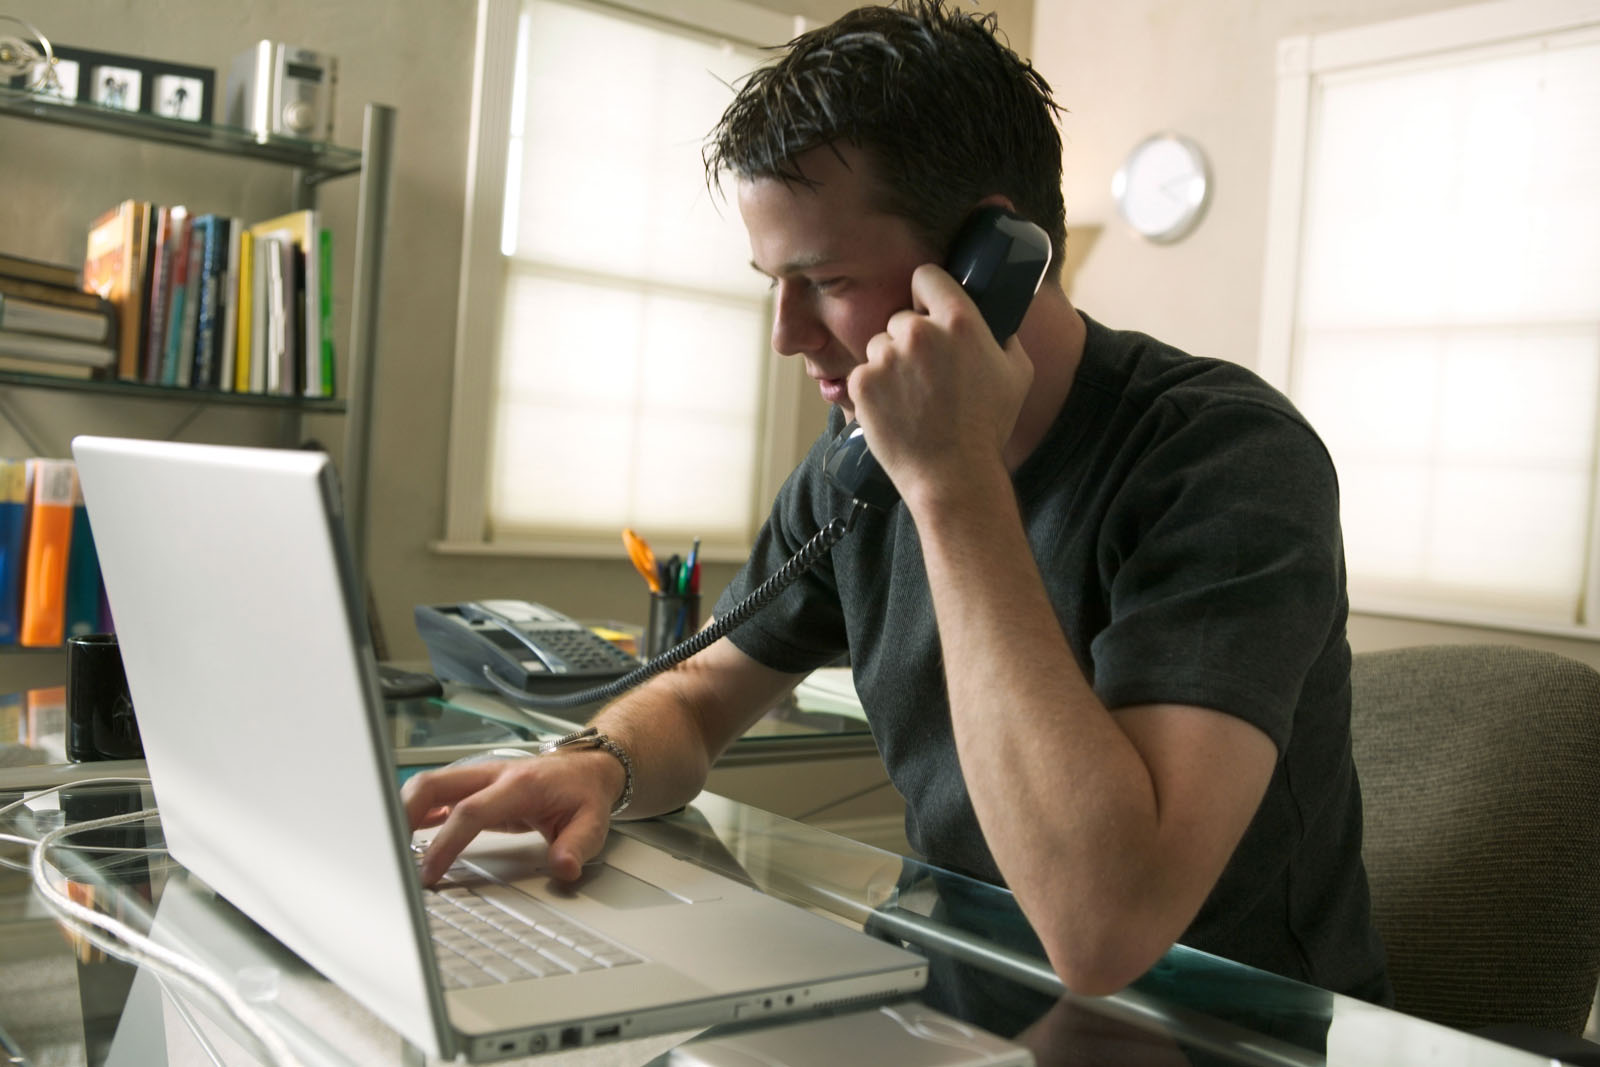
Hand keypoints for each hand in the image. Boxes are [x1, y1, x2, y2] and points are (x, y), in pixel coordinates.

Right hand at [400, 750, 619, 884]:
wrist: (587, 768)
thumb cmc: (584, 794)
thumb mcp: (593, 823)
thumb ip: (577, 846)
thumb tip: (562, 867)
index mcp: (519, 784)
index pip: (471, 811)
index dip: (445, 842)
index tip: (429, 872)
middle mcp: (492, 775)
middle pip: (433, 784)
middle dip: (403, 814)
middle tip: (390, 853)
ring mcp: (478, 778)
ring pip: (427, 785)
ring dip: (404, 812)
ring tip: (392, 847)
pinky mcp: (472, 787)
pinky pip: (435, 795)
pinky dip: (416, 812)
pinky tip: (407, 835)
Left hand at [851, 264, 1032, 503]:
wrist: (953, 475)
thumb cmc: (988, 427)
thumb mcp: (1017, 373)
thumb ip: (1004, 335)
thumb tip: (995, 318)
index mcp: (959, 321)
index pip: (926, 276)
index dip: (926, 292)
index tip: (927, 307)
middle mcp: (918, 332)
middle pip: (901, 318)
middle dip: (910, 340)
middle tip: (926, 374)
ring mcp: (886, 357)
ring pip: (879, 346)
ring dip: (890, 365)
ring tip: (912, 399)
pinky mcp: (861, 383)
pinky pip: (863, 374)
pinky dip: (873, 390)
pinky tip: (895, 411)